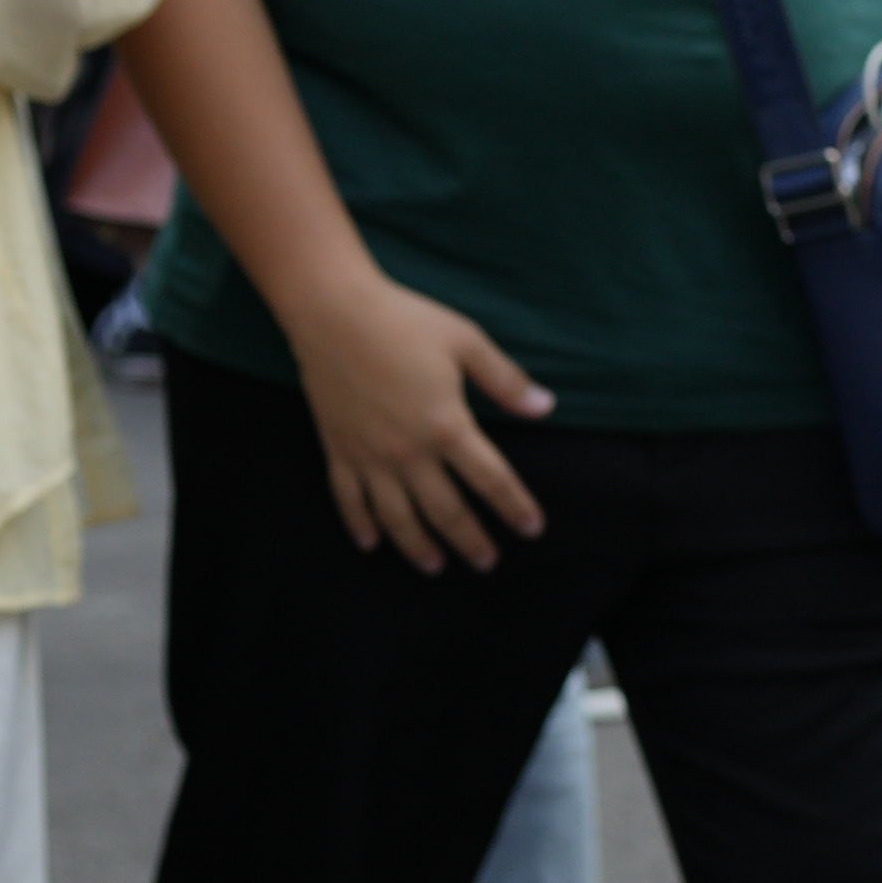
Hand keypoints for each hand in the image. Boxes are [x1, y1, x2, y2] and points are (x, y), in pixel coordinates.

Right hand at [282, 268, 551, 568]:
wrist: (335, 315)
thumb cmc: (408, 323)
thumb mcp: (468, 343)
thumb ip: (506, 381)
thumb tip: (545, 407)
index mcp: (447, 426)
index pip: (490, 479)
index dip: (514, 506)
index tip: (533, 529)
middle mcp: (408, 452)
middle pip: (445, 510)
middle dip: (470, 540)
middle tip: (488, 563)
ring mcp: (368, 456)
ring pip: (396, 516)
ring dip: (417, 545)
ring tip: (436, 566)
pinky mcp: (337, 451)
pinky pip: (348, 500)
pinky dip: (360, 525)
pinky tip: (371, 544)